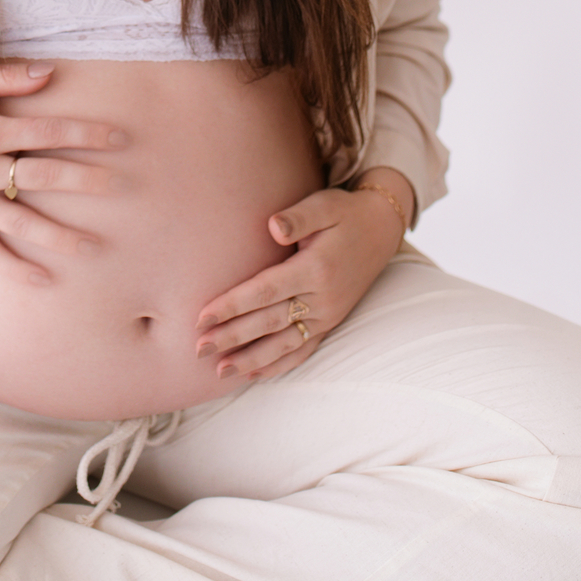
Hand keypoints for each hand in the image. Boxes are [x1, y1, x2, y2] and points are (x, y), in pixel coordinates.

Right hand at [0, 61, 127, 284]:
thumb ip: (9, 79)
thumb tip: (52, 72)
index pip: (48, 133)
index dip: (86, 135)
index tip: (119, 139)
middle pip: (45, 177)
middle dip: (87, 181)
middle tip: (121, 186)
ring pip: (23, 222)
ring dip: (62, 235)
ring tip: (96, 246)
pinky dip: (16, 268)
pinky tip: (45, 279)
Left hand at [194, 168, 413, 380]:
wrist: (382, 230)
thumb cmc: (345, 213)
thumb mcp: (325, 205)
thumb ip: (298, 217)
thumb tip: (273, 226)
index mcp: (316, 268)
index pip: (266, 291)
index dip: (233, 305)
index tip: (202, 317)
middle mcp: (322, 299)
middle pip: (269, 322)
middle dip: (231, 337)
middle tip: (197, 349)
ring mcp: (327, 315)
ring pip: (283, 344)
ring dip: (250, 359)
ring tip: (219, 371)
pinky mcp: (330, 323)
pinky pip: (302, 351)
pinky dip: (278, 365)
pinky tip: (254, 374)